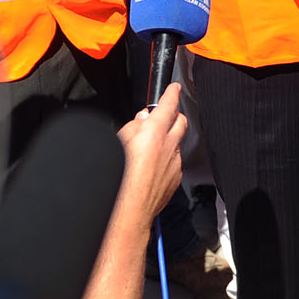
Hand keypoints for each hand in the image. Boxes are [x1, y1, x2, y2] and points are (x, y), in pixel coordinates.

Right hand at [122, 81, 186, 218]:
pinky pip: (175, 162)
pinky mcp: (176, 178)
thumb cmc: (119, 178)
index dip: (172, 93)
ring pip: (177, 143)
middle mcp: (169, 145)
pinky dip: (167, 159)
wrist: (128, 211)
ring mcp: (175, 163)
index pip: (168, 104)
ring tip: (149, 148)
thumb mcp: (117, 142)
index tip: (174, 88)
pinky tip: (151, 168)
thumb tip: (142, 120)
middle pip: (180, 121)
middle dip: (173, 115)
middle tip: (161, 117)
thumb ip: (133, 127)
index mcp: (154, 132)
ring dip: (168, 140)